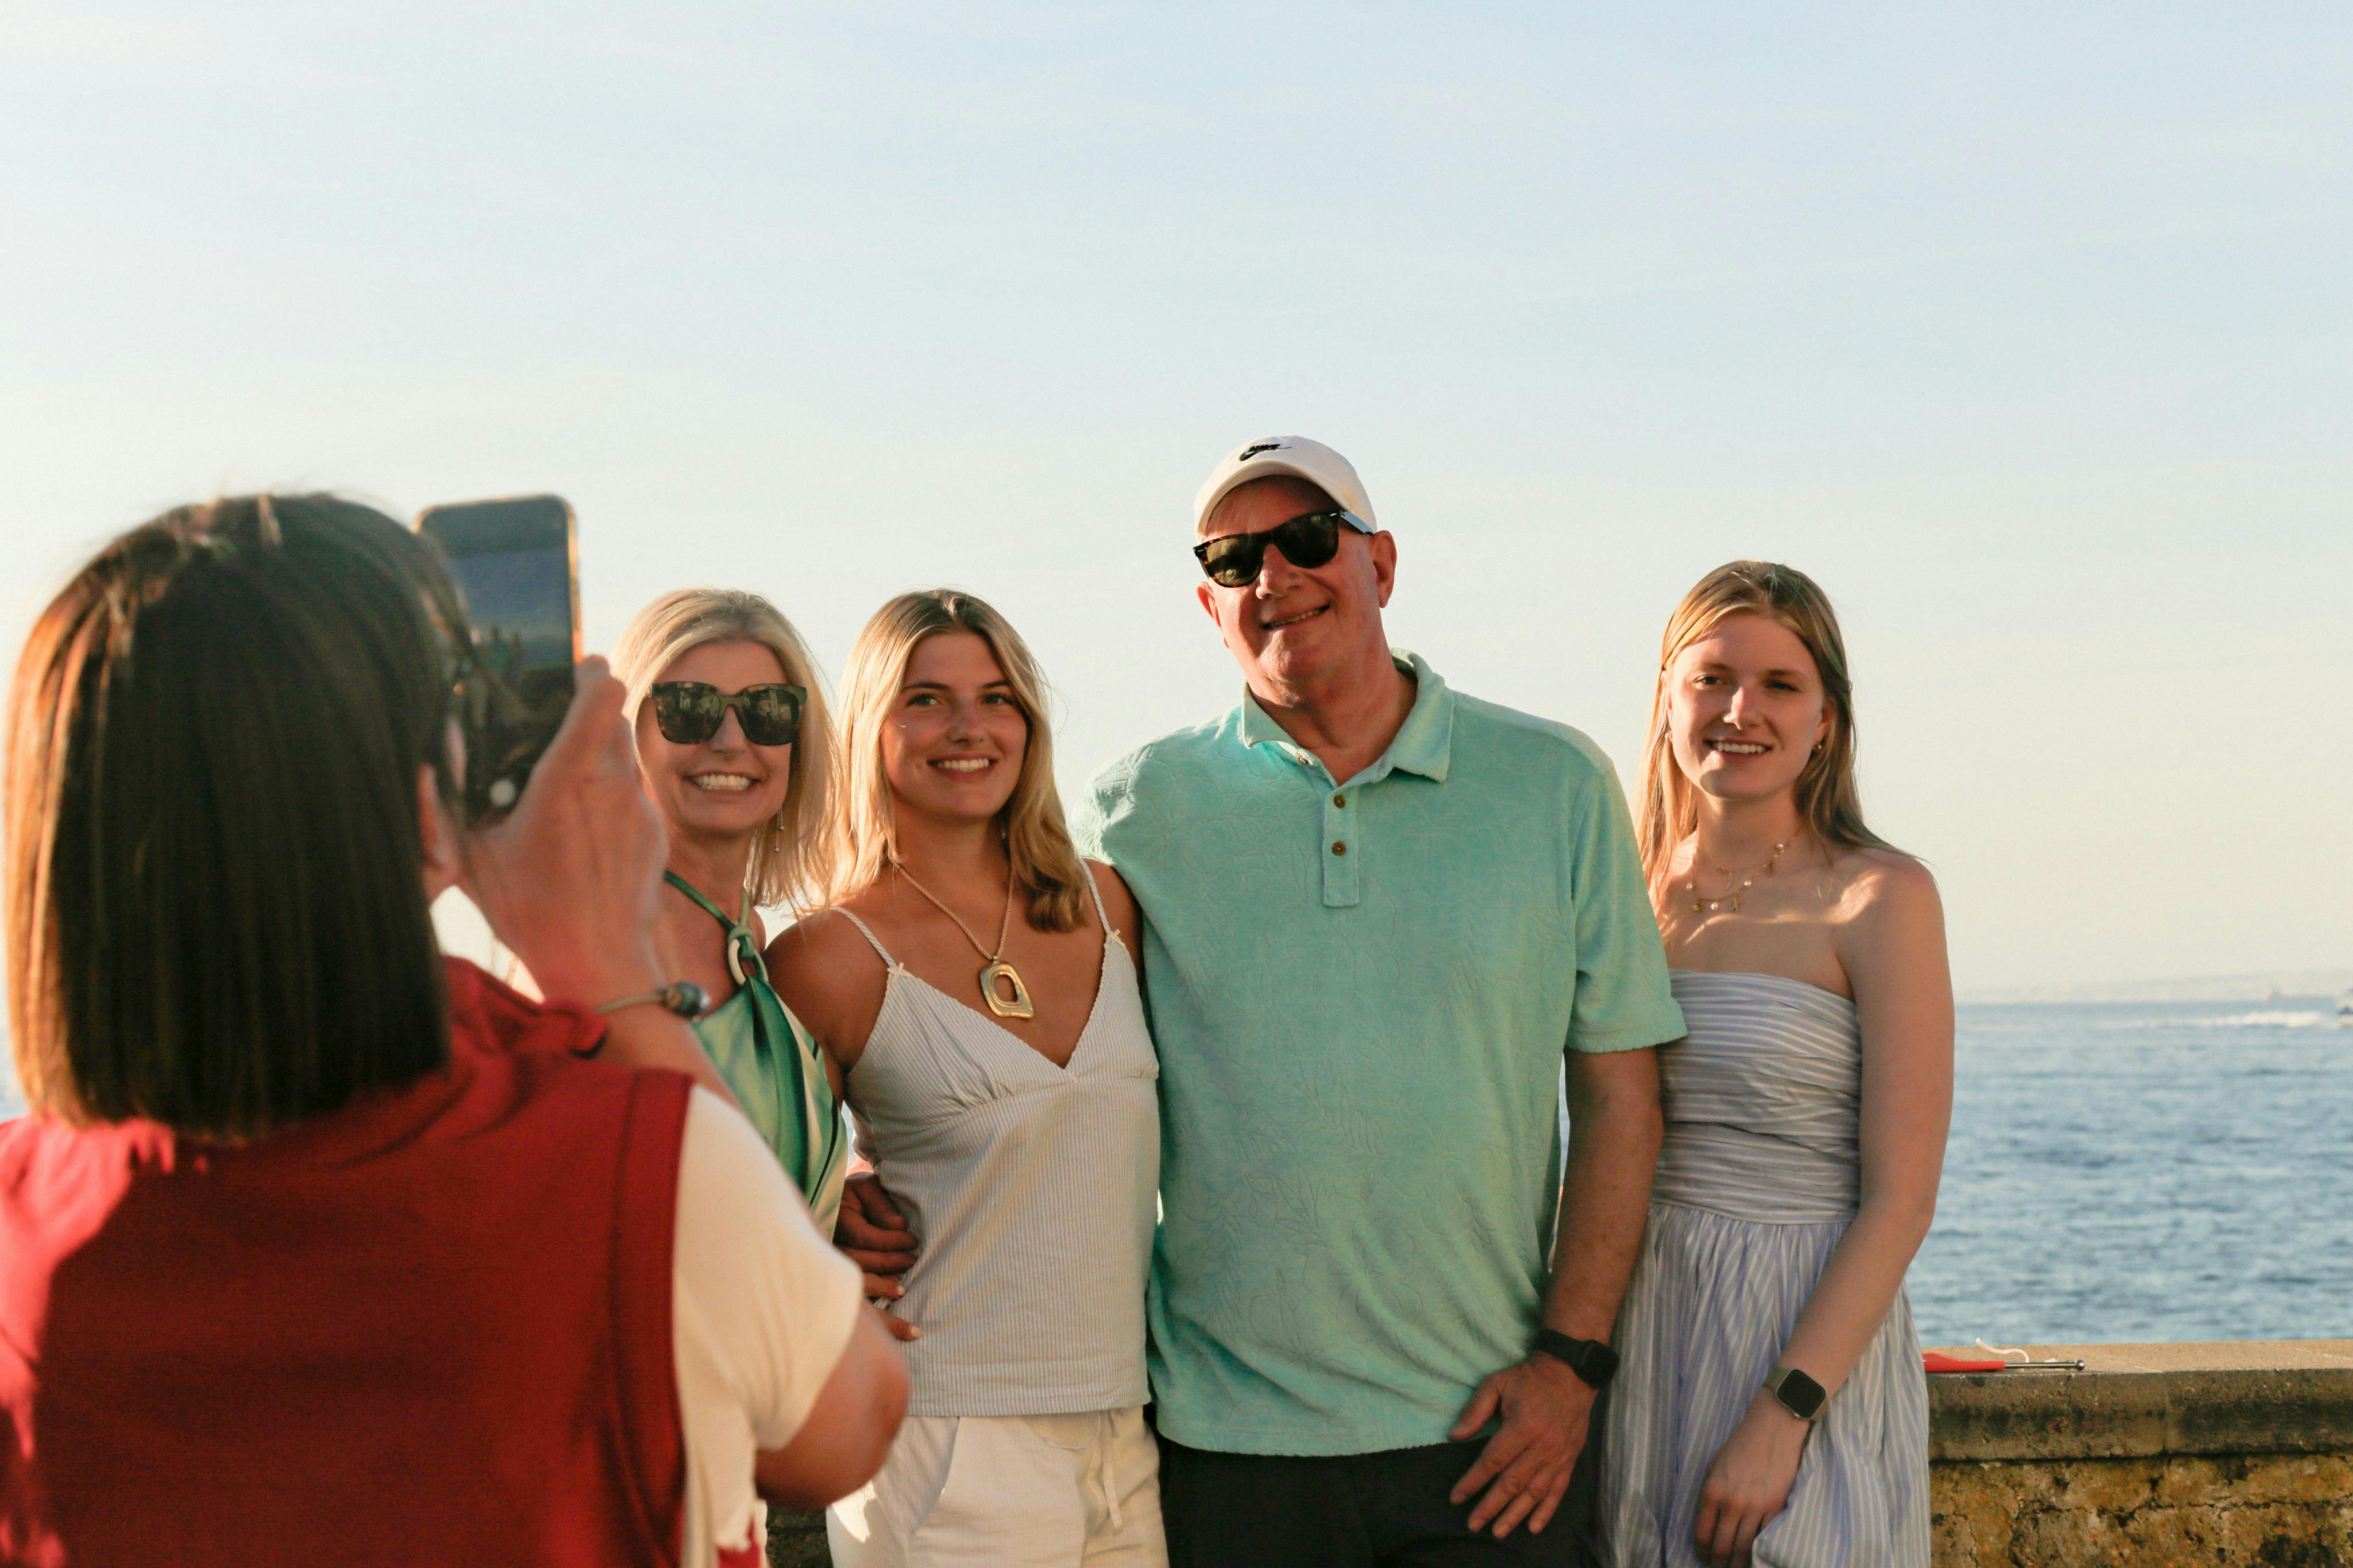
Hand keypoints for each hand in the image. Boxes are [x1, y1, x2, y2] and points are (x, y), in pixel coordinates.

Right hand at [460, 660, 668, 1007]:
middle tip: (555, 730)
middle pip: (614, 717)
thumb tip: (428, 758)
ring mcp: (640, 807)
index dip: (590, 672)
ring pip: (626, 756)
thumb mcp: (471, 857)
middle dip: (588, 713)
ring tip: (564, 788)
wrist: (600, 963)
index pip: (602, 693)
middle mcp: (612, 784)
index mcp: (567, 778)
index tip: (574, 669)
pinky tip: (584, 833)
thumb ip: (447, 803)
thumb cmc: (531, 911)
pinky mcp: (655, 831)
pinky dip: (612, 799)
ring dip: (600, 757)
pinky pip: (634, 795)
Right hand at [836, 1171, 920, 1341]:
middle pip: (856, 1262)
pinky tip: (910, 1332)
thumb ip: (881, 1205)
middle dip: (887, 1264)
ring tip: (902, 1291)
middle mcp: (823, 1244)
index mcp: (833, 1218)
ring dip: (878, 1289)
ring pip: (849, 1286)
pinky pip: (851, 1304)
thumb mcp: (865, 1188)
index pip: (863, 1237)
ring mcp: (822, 1266)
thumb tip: (899, 1227)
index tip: (912, 1242)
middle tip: (912, 1261)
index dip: (890, 1241)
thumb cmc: (851, 1194)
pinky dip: (879, 1322)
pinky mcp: (827, 1283)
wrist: (821, 1203)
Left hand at [1447, 1352, 1594, 1537]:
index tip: (1456, 1497)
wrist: (1571, 1374)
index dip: (1473, 1481)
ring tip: (1497, 1531)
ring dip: (1514, 1515)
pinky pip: (1557, 1492)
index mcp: (1522, 1426)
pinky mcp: (1569, 1460)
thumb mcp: (1497, 1383)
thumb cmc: (1529, 1378)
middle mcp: (1541, 1446)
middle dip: (1490, 1506)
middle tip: (1473, 1524)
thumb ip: (1475, 1410)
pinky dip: (1546, 1512)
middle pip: (1512, 1483)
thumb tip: (1454, 1436)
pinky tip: (1532, 1527)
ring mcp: (1558, 1456)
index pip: (1492, 1461)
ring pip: (1534, 1493)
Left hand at [1694, 1389, 1809, 1566]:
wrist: (1772, 1429)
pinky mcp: (1776, 1508)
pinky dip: (1758, 1551)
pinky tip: (1754, 1557)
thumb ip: (1710, 1493)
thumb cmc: (1740, 1445)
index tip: (1702, 1557)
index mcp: (1712, 1491)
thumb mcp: (1714, 1466)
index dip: (1701, 1551)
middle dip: (1718, 1562)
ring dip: (1737, 1563)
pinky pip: (1764, 1538)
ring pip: (1744, 1548)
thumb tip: (1707, 1521)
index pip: (1702, 1534)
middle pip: (1722, 1546)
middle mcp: (1732, 1503)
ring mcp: (1755, 1507)